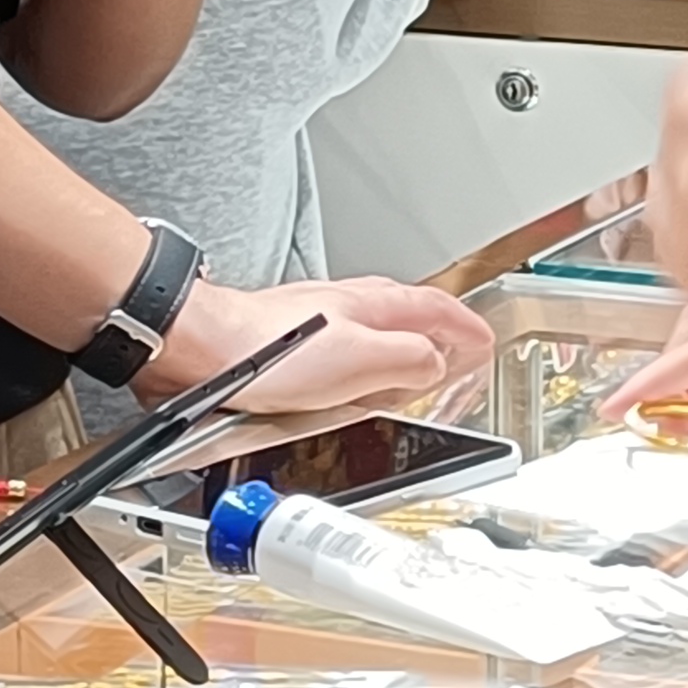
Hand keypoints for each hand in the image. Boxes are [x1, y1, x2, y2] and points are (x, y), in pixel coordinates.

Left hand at [151, 271, 494, 415]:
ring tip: (411, 367)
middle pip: (408, 311)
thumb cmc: (267, 350)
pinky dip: (360, 363)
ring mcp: (319, 319)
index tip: (484, 341)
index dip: (465, 327)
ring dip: (398, 345)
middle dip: (437, 330)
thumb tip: (437, 364)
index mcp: (374, 305)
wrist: (203, 349)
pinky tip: (350, 382)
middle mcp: (348, 305)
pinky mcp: (291, 341)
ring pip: (375, 327)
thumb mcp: (359, 361)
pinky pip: (343, 348)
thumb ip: (408, 361)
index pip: (437, 309)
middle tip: (456, 349)